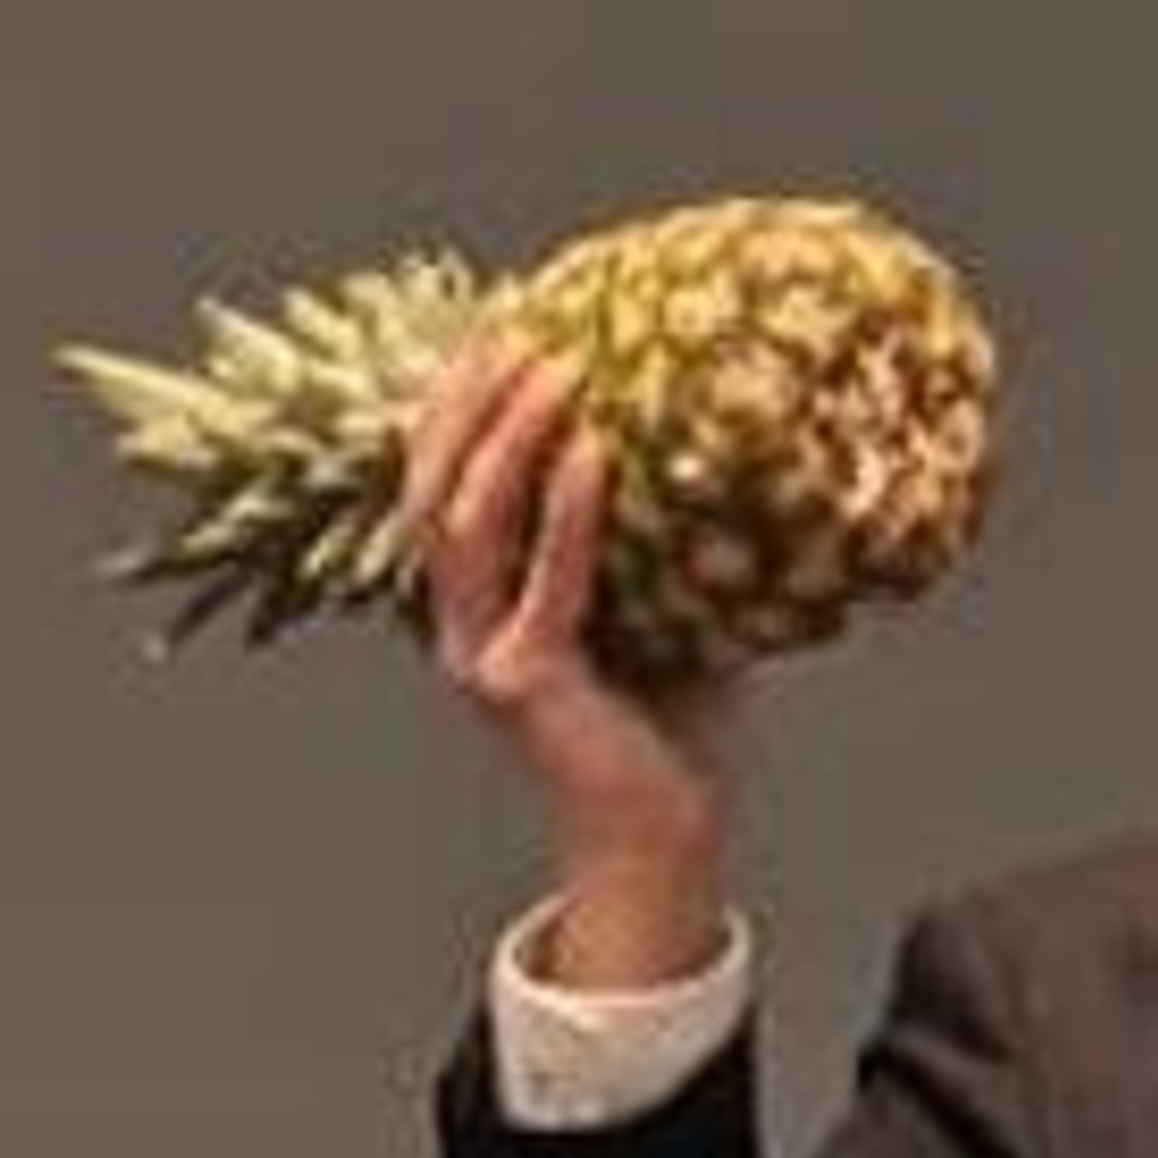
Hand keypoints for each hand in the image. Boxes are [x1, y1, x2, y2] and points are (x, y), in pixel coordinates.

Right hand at [401, 335, 737, 988]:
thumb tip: (726, 435)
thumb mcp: (664, 603)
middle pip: (431, 482)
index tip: (500, 324)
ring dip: (508, 435)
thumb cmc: (670, 720)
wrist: (664, 834)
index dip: (458, 400)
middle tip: (520, 327)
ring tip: (557, 368)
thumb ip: (666, 532)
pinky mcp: (522, 684)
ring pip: (468, 521)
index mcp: (475, 598)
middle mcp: (458, 621)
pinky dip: (569, 511)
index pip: (439, 477)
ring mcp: (480, 653)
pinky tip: (595, 450)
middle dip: (468, 399)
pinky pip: (543, 579)